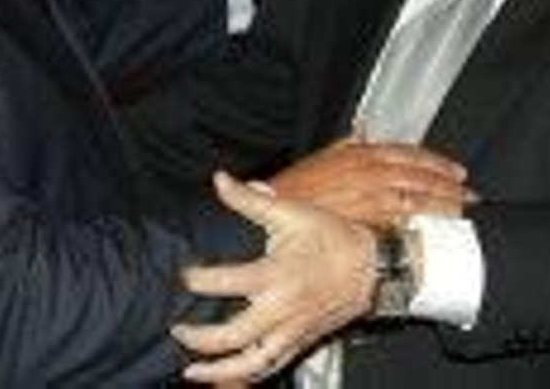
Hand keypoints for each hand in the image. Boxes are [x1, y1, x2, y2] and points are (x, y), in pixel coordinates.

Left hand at [173, 171, 375, 383]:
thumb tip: (220, 179)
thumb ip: (249, 201)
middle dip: (199, 337)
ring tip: (192, 370)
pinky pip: (272, 367)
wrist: (372, 266)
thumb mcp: (290, 212)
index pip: (226, 282)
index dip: (198, 280)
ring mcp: (292, 331)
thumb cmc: (330, 237)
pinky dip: (248, 376)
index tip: (184, 275)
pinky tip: (227, 377)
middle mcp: (282, 309)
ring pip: (252, 363)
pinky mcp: (301, 342)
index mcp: (276, 275)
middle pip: (233, 335)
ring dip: (219, 370)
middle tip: (177, 329)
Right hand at [270, 138, 471, 226]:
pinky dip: (422, 224)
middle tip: (470, 194)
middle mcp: (370, 172)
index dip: (435, 161)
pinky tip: (436, 229)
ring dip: (444, 204)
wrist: (275, 209)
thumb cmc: (296, 188)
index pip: (409, 153)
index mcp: (361, 153)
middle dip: (449, 184)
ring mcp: (371, 196)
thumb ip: (347, 143)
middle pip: (420, 175)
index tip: (455, 171)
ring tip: (463, 211)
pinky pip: (403, 221)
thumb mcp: (322, 155)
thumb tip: (362, 128)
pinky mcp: (368, 220)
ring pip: (418, 197)